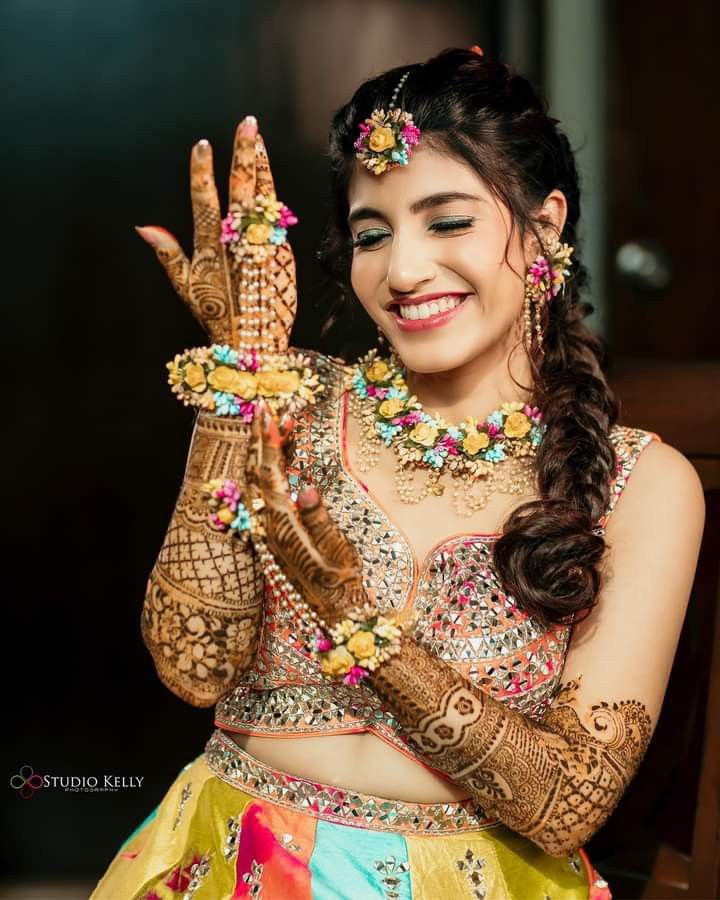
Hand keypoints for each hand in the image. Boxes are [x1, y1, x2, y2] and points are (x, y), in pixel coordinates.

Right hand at [135, 116, 296, 352]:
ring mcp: (261, 247)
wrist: (252, 344)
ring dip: (260, 166)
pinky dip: (274, 196)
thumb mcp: (186, 287)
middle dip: (242, 155)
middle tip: (246, 125)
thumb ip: (167, 254)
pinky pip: (277, 219)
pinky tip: (270, 177)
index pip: (204, 202)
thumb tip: (144, 227)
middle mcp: (236, 244)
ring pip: (262, 199)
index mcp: (209, 248)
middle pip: (240, 191)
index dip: (203, 173)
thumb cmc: (218, 317)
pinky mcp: (281, 255)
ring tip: (257, 139)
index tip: (203, 145)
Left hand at [244, 399, 370, 624]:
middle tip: (264, 407)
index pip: (269, 478)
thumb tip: (307, 488)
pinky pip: (271, 495)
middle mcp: (268, 527)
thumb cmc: (343, 587)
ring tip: (280, 423)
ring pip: (262, 483)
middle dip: (259, 439)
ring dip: (268, 452)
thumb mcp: (337, 554)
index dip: (268, 445)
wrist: (338, 617)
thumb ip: (319, 521)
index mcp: (281, 528)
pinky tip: (287, 457)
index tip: (270, 415)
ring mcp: (271, 531)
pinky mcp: (278, 534)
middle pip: (257, 475)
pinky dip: (277, 471)